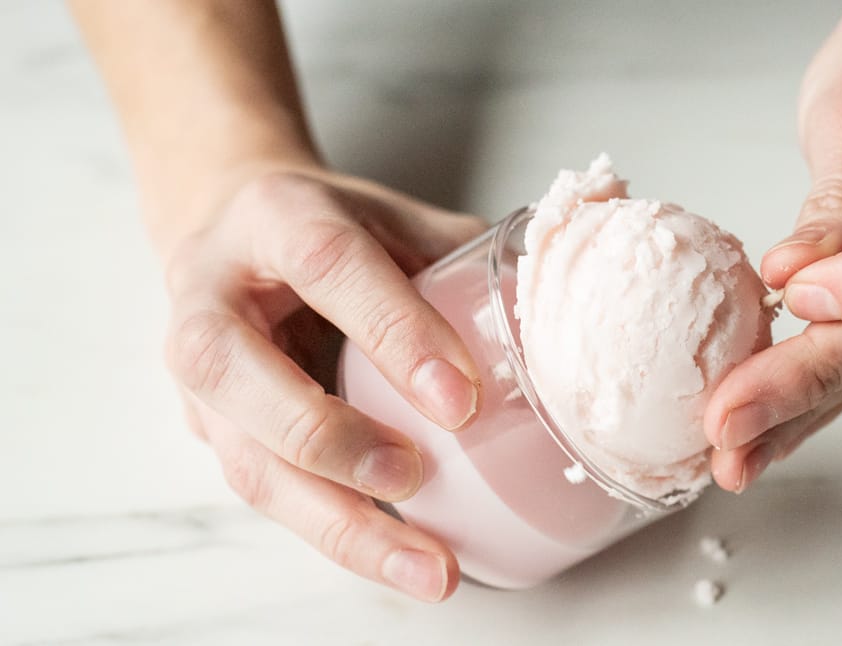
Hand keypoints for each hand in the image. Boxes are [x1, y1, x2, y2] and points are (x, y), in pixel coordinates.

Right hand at [165, 164, 485, 600]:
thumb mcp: (394, 217)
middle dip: (331, 439)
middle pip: (240, 373)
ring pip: (249, 460)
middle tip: (414, 480)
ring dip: (339, 525)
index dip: (392, 331)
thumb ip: (465, 257)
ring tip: (426, 568)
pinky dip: (339, 534)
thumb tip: (557, 312)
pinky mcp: (212, 431)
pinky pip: (270, 493)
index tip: (460, 398)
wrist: (232, 233)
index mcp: (275, 217)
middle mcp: (213, 297)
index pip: (327, 265)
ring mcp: (199, 375)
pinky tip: (399, 560)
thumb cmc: (328, 228)